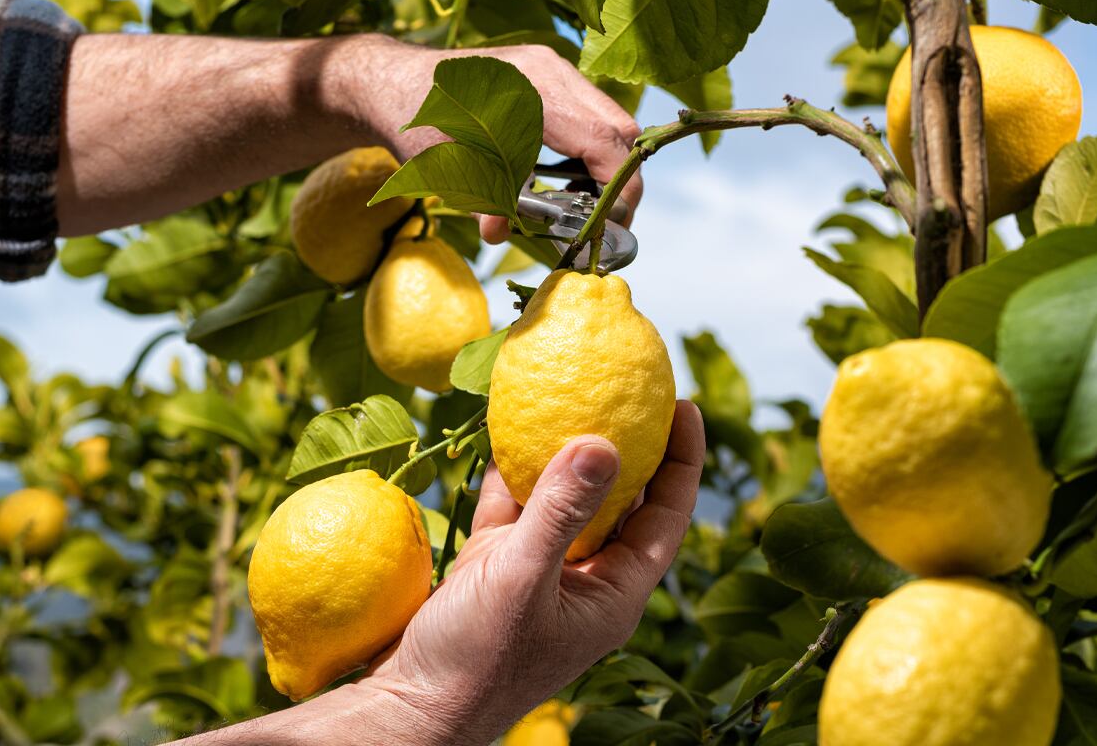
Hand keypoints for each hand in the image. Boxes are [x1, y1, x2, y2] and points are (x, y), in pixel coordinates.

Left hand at [333, 35, 644, 243]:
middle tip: (606, 221)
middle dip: (621, 179)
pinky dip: (590, 149)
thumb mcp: (448, 167)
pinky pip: (589, 113)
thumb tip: (498, 234)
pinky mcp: (549, 76)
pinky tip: (566, 178)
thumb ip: (482, 200)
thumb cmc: (417, 122)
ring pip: (608, 119)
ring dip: (607, 164)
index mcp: (533, 90)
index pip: (603, 140)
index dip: (618, 187)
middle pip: (618, 127)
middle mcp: (552, 71)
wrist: (397, 86)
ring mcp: (553, 69)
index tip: (612, 224)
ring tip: (586, 203)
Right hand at [357, 401, 704, 743]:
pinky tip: (506, 425)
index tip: (686, 404)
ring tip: (572, 393)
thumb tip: (605, 441)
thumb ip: (561, 512)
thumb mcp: (521, 581)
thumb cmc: (475, 660)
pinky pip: (512, 505)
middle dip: (626, 444)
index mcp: (613, 593)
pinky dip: (510, 469)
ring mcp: (538, 570)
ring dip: (564, 450)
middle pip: (621, 500)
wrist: (410, 709)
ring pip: (563, 497)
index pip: (666, 516)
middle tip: (629, 387)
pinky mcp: (494, 565)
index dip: (681, 461)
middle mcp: (583, 578)